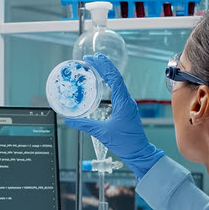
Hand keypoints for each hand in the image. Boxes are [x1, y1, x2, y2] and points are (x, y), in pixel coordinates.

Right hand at [64, 54, 164, 177]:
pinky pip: (117, 90)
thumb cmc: (125, 143)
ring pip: (117, 83)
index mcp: (123, 102)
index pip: (114, 78)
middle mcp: (126, 100)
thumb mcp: (102, 133)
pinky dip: (109, 82)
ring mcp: (127, 104)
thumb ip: (85, 125)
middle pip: (116, 77)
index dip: (103, 66)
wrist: (139, 152)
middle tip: (91, 57)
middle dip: (104, 65)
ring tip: (96, 65)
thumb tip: (69, 120)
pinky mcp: (126, 108)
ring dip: (107, 73)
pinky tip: (102, 82)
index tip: (92, 59)